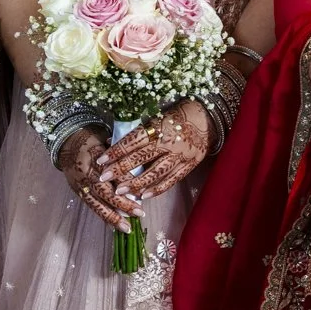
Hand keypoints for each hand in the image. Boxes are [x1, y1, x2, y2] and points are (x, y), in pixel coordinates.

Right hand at [50, 121, 134, 228]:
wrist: (66, 141)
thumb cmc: (92, 138)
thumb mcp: (106, 139)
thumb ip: (120, 152)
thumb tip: (139, 164)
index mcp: (95, 155)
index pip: (113, 171)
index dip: (127, 182)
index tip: (141, 191)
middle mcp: (86, 171)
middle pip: (105, 190)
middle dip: (123, 203)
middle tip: (140, 212)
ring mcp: (80, 183)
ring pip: (97, 203)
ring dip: (113, 216)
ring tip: (127, 228)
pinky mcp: (77, 190)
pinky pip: (91, 206)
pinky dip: (103, 216)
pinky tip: (114, 226)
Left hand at [99, 102, 213, 209]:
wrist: (209, 119)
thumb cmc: (179, 114)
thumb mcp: (158, 116)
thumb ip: (138, 130)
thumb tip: (112, 140)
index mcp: (160, 127)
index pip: (134, 141)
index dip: (116, 151)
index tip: (101, 159)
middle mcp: (169, 142)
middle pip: (141, 158)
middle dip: (120, 169)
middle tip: (103, 178)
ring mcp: (180, 156)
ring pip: (154, 173)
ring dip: (135, 183)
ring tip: (120, 191)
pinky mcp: (189, 166)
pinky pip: (170, 180)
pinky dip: (156, 189)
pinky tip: (143, 196)